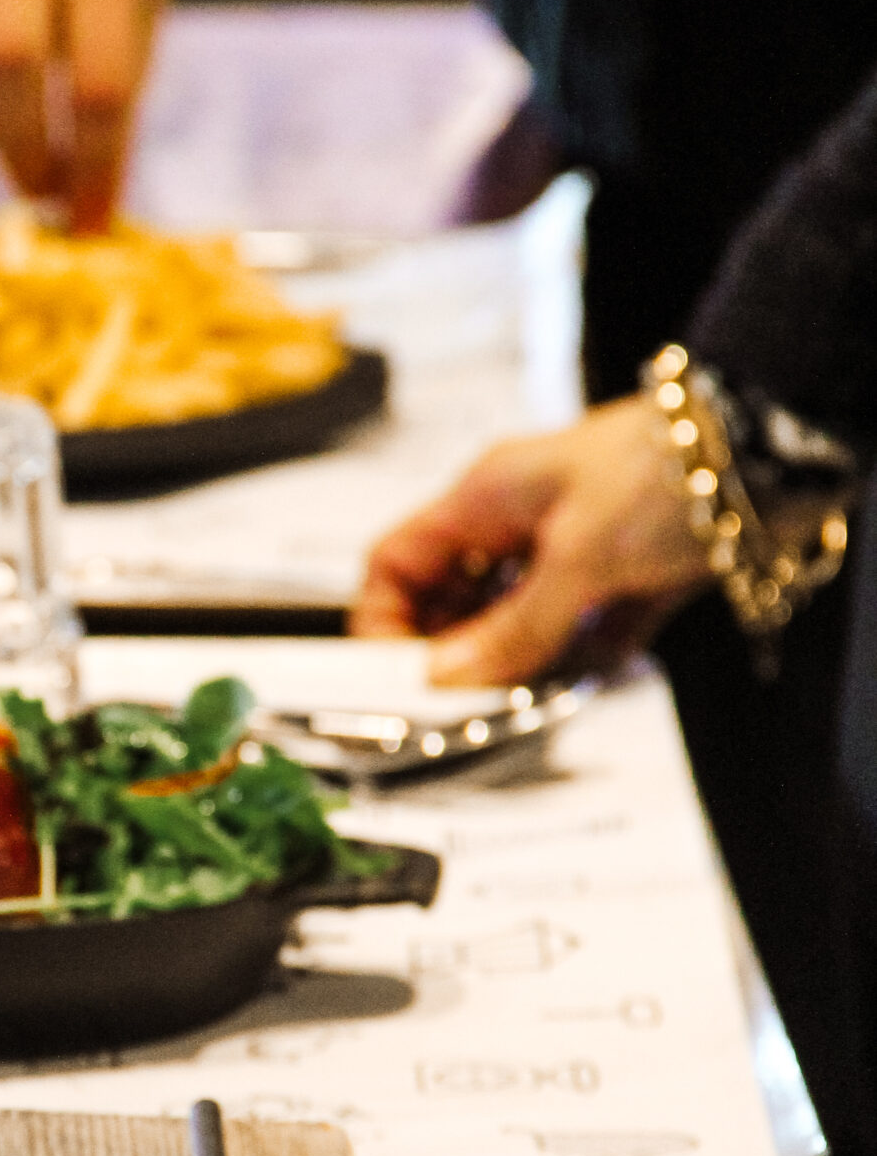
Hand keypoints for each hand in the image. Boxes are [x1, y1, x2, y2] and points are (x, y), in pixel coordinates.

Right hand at [351, 396, 711, 682]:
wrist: (772, 453)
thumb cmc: (669, 468)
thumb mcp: (579, 555)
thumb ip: (513, 626)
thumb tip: (447, 675)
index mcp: (487, 497)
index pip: (397, 561)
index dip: (384, 619)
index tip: (395, 675)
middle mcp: (520, 524)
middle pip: (451, 601)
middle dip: (450, 653)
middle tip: (460, 703)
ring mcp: (571, 553)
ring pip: (512, 624)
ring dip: (513, 664)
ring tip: (519, 698)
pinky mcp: (622, 581)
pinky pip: (578, 638)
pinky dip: (574, 665)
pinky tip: (579, 682)